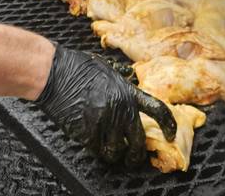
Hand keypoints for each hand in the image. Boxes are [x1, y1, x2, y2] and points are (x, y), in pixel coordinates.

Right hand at [34, 47, 175, 164]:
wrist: (54, 73)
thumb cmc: (76, 67)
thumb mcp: (106, 69)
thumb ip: (120, 84)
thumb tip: (129, 90)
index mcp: (127, 91)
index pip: (156, 109)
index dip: (168, 124)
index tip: (171, 135)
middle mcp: (120, 108)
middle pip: (138, 141)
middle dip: (137, 154)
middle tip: (133, 158)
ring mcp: (105, 121)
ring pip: (117, 150)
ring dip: (115, 154)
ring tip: (111, 153)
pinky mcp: (87, 132)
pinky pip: (98, 150)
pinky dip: (97, 151)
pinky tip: (94, 145)